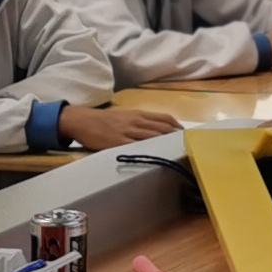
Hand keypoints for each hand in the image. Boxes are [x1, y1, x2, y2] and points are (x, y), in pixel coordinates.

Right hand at [59, 103, 178, 149]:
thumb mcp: (125, 116)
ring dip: (166, 144)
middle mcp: (137, 122)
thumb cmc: (104, 120)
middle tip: (187, 146)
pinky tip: (157, 156)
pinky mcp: (119, 143)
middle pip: (162, 129)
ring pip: (153, 138)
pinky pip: (137, 147)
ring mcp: (128, 133)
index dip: (177, 127)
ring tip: (178, 152)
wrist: (83, 121)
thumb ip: (140, 122)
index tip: (186, 135)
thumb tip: (157, 131)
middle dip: (176, 138)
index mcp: (139, 114)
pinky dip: (149, 151)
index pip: (165, 119)